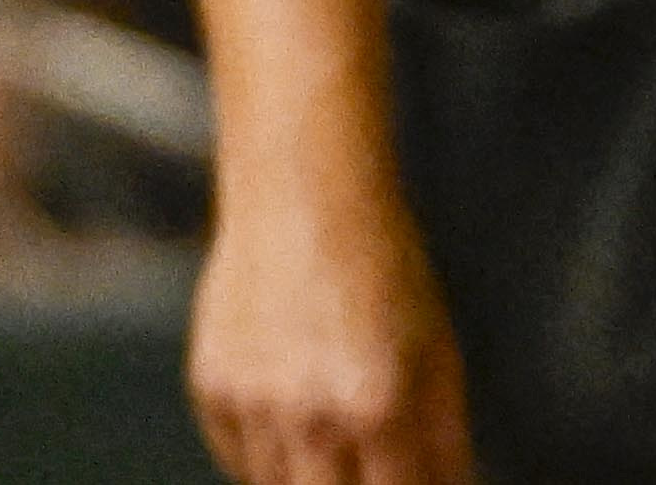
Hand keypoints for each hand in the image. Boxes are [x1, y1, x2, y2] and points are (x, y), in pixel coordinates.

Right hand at [189, 176, 473, 484]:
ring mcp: (252, 408)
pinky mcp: (210, 392)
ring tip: (333, 434)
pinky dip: (266, 455)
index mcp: (378, 406)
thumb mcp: (439, 349)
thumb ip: (444, 440)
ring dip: (309, 478)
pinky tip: (292, 413)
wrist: (303, 197)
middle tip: (367, 465)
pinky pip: (237, 458)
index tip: (406, 480)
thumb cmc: (385, 269)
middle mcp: (309, 416)